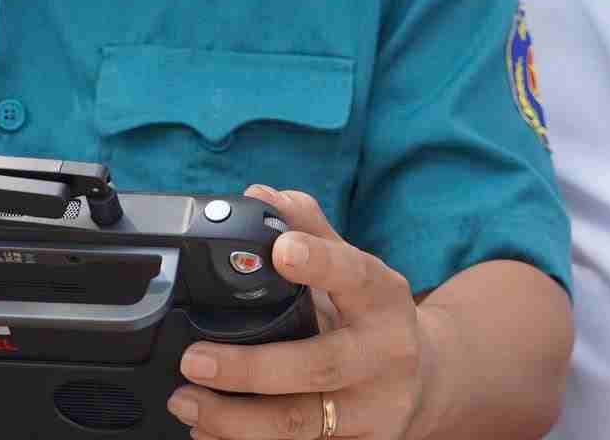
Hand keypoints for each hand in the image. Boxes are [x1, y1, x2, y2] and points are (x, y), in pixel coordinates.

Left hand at [167, 186, 433, 439]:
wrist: (424, 380)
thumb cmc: (369, 316)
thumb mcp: (353, 269)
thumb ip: (309, 229)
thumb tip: (259, 193)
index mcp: (382, 297)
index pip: (353, 275)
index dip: (319, 262)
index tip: (281, 248)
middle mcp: (386, 355)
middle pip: (318, 367)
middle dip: (251, 369)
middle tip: (194, 361)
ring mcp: (375, 410)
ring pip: (301, 424)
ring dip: (234, 420)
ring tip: (186, 402)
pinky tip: (208, 434)